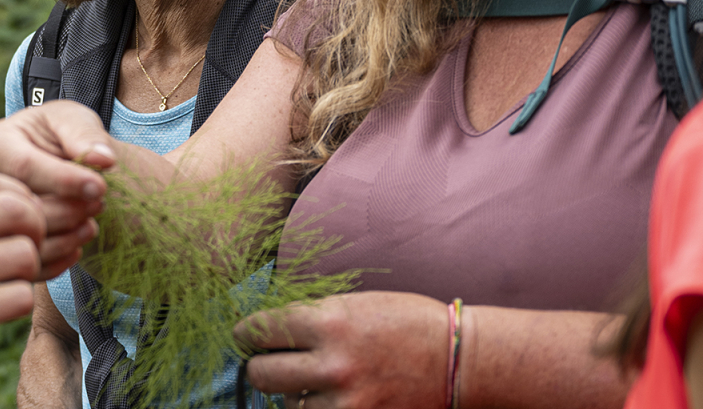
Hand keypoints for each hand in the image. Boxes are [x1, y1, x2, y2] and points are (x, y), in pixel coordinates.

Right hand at [0, 100, 115, 275]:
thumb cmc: (61, 133)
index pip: (24, 167)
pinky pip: (28, 266)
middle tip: (99, 202)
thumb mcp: (72, 119)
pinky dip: (60, 260)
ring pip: (24, 241)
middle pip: (22, 209)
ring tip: (91, 220)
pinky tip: (79, 242)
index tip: (100, 186)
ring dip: (67, 236)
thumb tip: (103, 160)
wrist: (53, 156)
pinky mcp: (2, 247)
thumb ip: (85, 135)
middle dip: (68, 209)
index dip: (65, 179)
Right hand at [0, 169, 50, 403]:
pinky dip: (19, 302)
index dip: (18, 198)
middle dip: (34, 228)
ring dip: (29, 270)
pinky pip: (18, 297)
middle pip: (17, 209)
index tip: (17, 220)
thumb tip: (14, 193)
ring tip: (10, 279)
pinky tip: (0, 306)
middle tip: (25, 248)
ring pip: (23, 253)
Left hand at [236, 291, 449, 408]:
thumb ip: (312, 317)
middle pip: (262, 374)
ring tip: (314, 379)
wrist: (458, 360)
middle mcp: (333, 365)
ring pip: (287, 404)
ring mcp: (345, 402)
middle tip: (266, 361)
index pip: (262, 330)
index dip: (247, 333)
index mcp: (331, 323)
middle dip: (260, 365)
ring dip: (293, 393)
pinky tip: (328, 396)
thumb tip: (267, 328)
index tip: (245, 335)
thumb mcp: (355, 304)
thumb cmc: (407, 322)